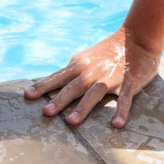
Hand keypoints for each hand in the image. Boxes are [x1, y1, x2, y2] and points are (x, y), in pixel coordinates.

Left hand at [23, 26, 159, 127]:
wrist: (136, 39)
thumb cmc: (107, 51)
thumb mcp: (85, 57)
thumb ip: (71, 70)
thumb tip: (54, 82)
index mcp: (80, 65)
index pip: (58, 77)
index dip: (43, 86)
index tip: (27, 95)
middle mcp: (92, 71)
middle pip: (73, 87)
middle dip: (59, 99)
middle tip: (45, 112)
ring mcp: (110, 77)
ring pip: (94, 93)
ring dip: (82, 107)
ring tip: (71, 122)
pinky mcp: (129, 82)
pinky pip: (125, 99)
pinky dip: (121, 111)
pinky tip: (116, 124)